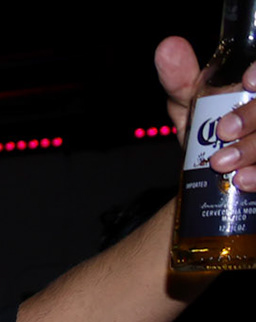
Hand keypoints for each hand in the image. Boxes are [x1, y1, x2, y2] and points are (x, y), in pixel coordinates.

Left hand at [158, 36, 255, 191]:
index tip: (248, 81)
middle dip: (252, 115)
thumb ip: (180, 78)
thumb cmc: (206, 130)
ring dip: (252, 148)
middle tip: (223, 131)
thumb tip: (167, 47)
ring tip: (221, 163)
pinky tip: (244, 180)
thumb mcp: (190, 103)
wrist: (212, 175)